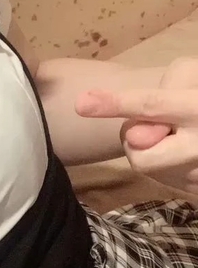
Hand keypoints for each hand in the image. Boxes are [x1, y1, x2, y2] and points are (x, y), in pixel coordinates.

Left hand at [75, 57, 197, 194]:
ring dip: (151, 151)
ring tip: (175, 136)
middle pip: (140, 157)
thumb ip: (161, 97)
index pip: (151, 105)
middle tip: (147, 128)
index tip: (82, 103)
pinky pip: (165, 179)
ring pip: (149, 168)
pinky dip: (167, 165)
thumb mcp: (192, 76)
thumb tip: (138, 136)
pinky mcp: (196, 191)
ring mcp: (197, 175)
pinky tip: (184, 152)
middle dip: (133, 143)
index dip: (115, 103)